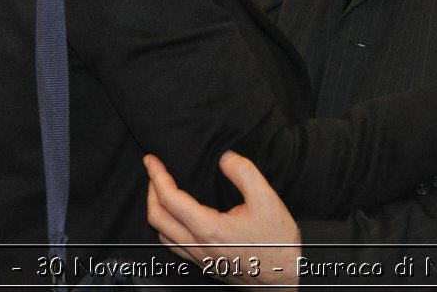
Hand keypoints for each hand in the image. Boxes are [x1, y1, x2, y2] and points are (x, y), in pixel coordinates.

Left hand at [145, 152, 298, 286]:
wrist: (285, 278)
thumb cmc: (276, 242)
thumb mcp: (267, 199)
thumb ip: (244, 172)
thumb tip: (224, 157)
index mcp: (208, 228)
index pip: (169, 198)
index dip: (156, 175)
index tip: (151, 159)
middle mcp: (198, 246)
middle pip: (156, 217)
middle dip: (150, 190)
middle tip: (154, 171)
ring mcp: (200, 258)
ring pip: (162, 235)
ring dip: (156, 210)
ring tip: (162, 191)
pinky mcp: (205, 265)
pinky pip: (174, 246)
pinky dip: (167, 227)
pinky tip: (177, 218)